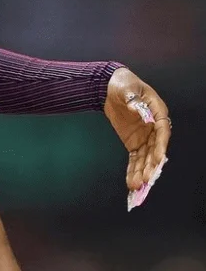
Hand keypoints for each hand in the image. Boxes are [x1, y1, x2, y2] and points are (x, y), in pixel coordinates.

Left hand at [103, 67, 171, 210]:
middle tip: (146, 179)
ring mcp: (144, 137)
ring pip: (145, 157)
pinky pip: (135, 158)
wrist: (109, 87)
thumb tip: (138, 109)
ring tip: (136, 186)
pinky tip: (131, 183)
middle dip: (151, 165)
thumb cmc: (123, 84)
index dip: (161, 145)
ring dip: (142, 172)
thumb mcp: (127, 88)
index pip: (162, 131)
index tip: (158, 159)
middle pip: (155, 149)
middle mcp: (153, 127)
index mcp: (157, 112)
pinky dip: (133, 170)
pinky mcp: (133, 142)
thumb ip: (133, 99)